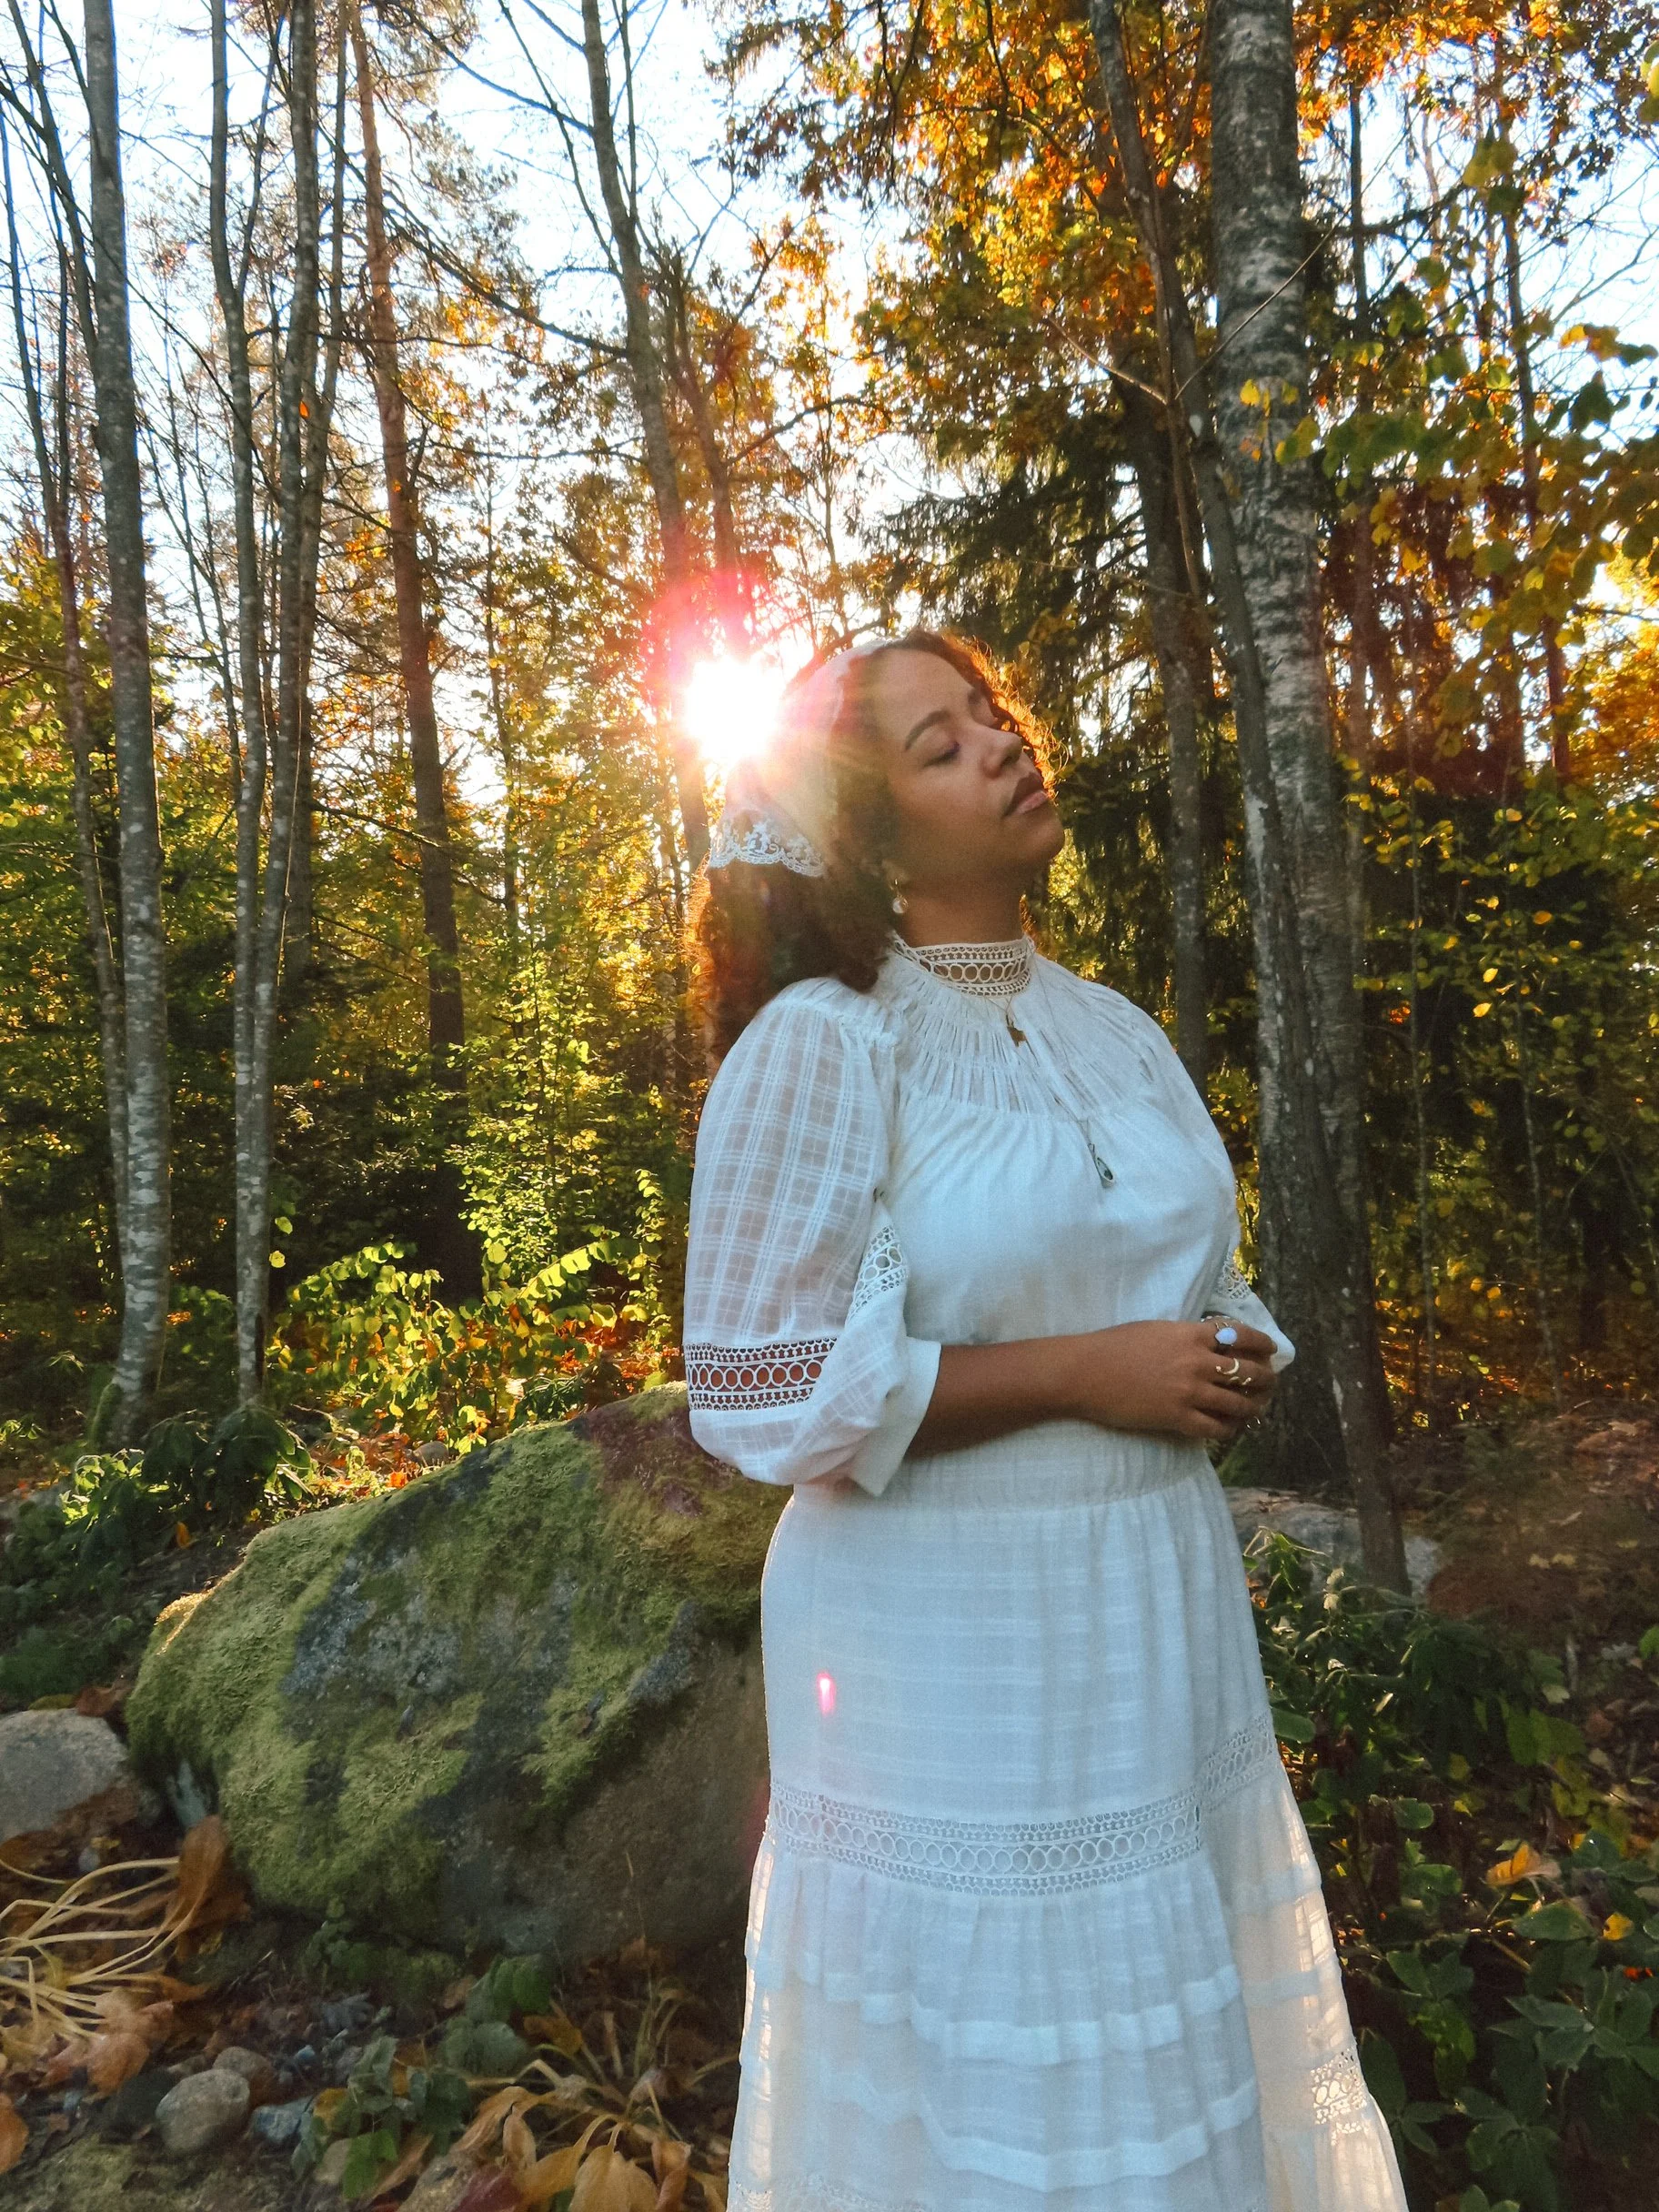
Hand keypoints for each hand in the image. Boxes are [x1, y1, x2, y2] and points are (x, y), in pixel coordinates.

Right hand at [1059, 1319, 1278, 1443]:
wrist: (1086, 1373)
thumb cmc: (1113, 1346)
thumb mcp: (1155, 1329)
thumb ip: (1185, 1336)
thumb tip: (1208, 1344)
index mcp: (1191, 1334)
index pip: (1240, 1335)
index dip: (1261, 1342)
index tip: (1270, 1349)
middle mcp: (1197, 1362)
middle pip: (1248, 1371)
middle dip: (1266, 1378)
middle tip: (1270, 1382)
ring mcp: (1189, 1392)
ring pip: (1238, 1402)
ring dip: (1253, 1406)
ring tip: (1258, 1408)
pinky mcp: (1177, 1418)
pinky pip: (1216, 1428)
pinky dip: (1229, 1429)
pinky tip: (1232, 1428)